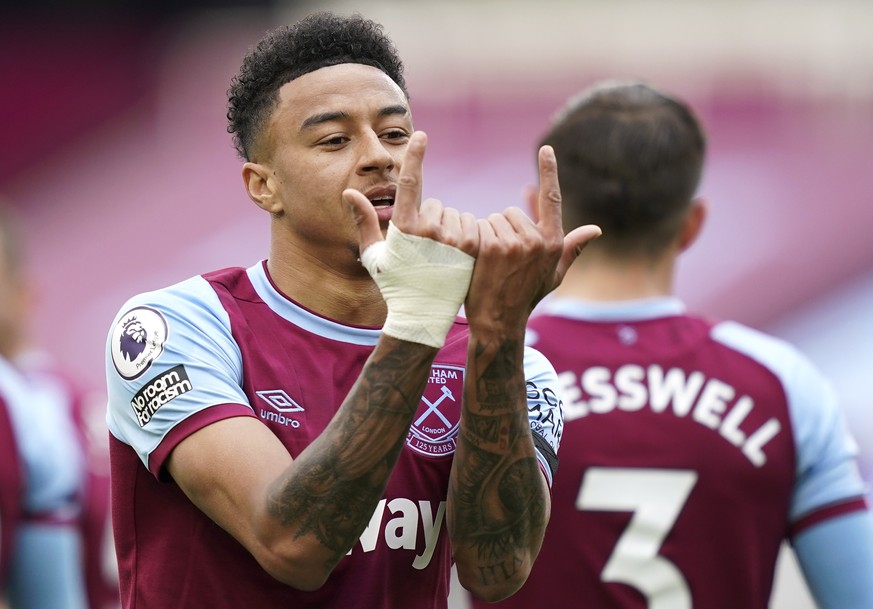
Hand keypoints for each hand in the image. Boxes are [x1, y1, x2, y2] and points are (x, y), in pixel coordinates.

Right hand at [342, 131, 479, 348]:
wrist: (423, 315)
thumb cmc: (394, 285)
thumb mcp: (373, 256)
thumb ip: (362, 221)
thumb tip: (349, 192)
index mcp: (403, 228)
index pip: (409, 183)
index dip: (415, 156)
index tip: (421, 135)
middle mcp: (429, 230)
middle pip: (435, 205)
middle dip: (431, 220)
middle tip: (424, 250)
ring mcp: (453, 238)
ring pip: (454, 214)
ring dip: (449, 229)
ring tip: (440, 257)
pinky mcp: (472, 247)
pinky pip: (470, 225)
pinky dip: (465, 236)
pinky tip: (456, 258)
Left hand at [465, 144, 600, 331]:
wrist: (499, 320)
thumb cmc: (527, 297)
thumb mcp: (554, 274)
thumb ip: (572, 248)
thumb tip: (596, 229)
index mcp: (554, 242)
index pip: (552, 198)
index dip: (549, 171)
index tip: (546, 149)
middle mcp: (539, 240)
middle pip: (512, 212)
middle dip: (504, 229)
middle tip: (503, 259)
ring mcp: (516, 243)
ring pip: (495, 220)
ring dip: (490, 235)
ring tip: (492, 263)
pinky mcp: (493, 246)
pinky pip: (481, 226)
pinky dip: (477, 239)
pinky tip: (479, 260)